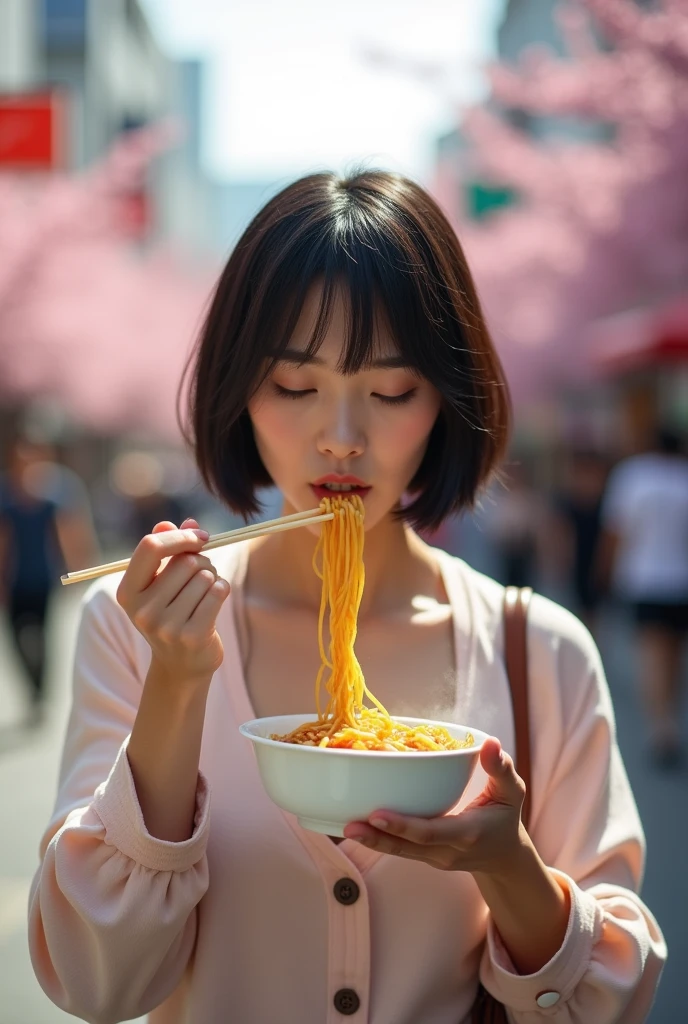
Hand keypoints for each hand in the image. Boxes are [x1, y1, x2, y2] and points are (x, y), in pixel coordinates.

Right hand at [116, 517, 230, 684]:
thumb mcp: (162, 582)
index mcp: (128, 591)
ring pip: (205, 577)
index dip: (180, 536)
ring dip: (213, 578)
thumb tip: (184, 523)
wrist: (181, 665)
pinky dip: (222, 590)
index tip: (200, 537)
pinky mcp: (192, 636)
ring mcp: (166, 627)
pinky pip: (217, 593)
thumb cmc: (173, 612)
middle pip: (186, 561)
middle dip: (202, 562)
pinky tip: (215, 602)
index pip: (151, 546)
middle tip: (203, 575)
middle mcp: (142, 610)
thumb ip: (169, 549)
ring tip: (205, 594)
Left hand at [342, 737, 526, 875]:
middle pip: (408, 846)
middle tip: (348, 825)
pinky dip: (377, 839)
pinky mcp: (424, 857)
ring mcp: (434, 858)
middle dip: (378, 837)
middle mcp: (447, 851)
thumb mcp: (512, 791)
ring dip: (371, 840)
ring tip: (343, 828)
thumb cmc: (506, 816)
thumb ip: (500, 768)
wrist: (504, 856)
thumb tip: (490, 742)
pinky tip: (354, 827)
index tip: (377, 813)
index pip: (431, 832)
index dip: (404, 825)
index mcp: (467, 833)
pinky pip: (399, 849)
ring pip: (399, 851)